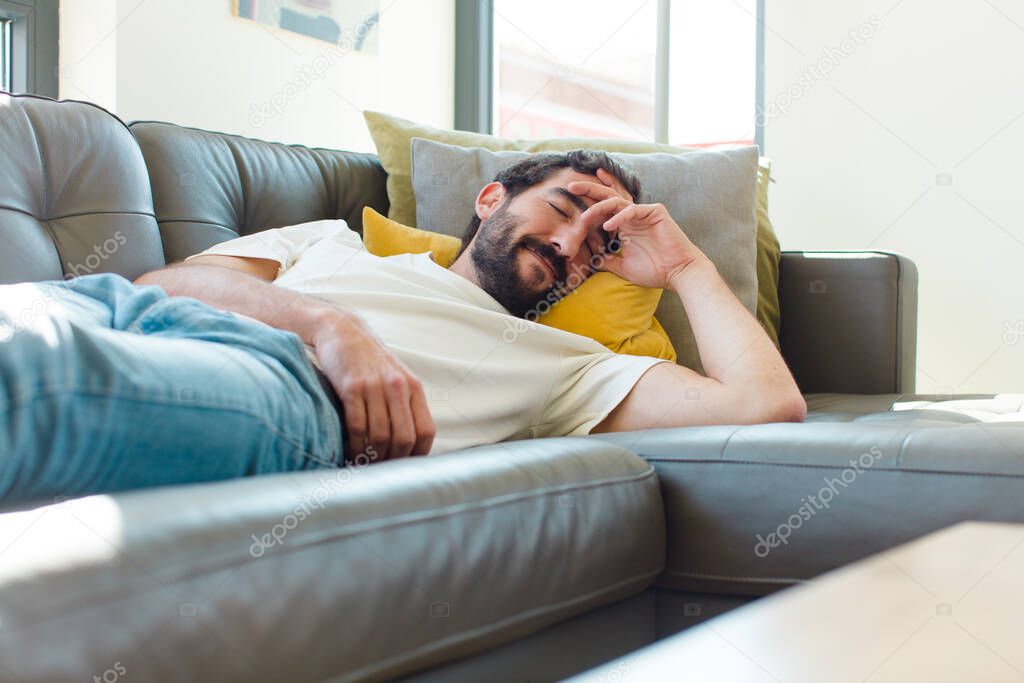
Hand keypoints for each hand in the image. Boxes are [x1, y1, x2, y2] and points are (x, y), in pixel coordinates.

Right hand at [312, 311, 434, 461]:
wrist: (342, 331)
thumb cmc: (369, 361)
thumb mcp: (396, 378)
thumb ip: (406, 405)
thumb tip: (410, 444)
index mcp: (413, 388)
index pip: (426, 431)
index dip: (418, 455)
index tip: (405, 467)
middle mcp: (398, 387)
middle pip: (404, 437)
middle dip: (393, 460)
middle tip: (380, 470)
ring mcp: (374, 386)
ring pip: (380, 435)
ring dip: (371, 456)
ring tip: (363, 464)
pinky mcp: (351, 387)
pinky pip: (356, 426)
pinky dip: (354, 445)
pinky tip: (349, 451)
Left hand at [568, 174, 706, 289]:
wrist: (678, 274)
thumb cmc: (655, 270)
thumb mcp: (623, 267)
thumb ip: (608, 261)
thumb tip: (591, 261)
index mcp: (626, 225)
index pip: (606, 207)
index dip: (591, 201)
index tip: (574, 198)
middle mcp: (633, 215)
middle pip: (608, 196)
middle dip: (590, 189)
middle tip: (571, 186)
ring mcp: (644, 212)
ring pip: (616, 202)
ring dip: (598, 207)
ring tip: (584, 218)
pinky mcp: (655, 212)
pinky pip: (632, 210)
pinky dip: (619, 217)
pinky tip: (607, 226)